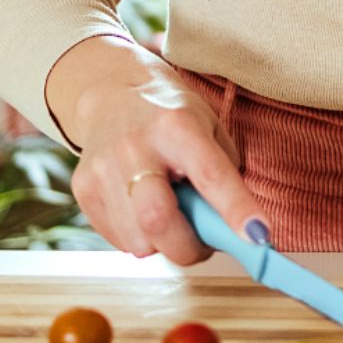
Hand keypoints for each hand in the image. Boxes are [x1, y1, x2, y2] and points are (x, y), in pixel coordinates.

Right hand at [68, 69, 269, 265]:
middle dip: (189, 248)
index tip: (259, 235)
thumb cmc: (171, 115)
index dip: (236, 209)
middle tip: (204, 245)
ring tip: (172, 216)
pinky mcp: (82, 189)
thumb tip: (238, 228)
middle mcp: (135, 146)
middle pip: (159, 220)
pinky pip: (118, 240)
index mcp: (177, 125)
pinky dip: (140, 238)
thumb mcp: (208, 127)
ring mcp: (103, 168)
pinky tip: (144, 210)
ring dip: (164, 245)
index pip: (210, 175)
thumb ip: (222, 172)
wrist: (113, 94)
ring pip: (138, 240)